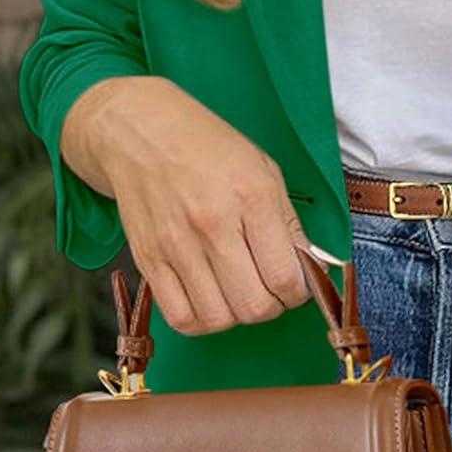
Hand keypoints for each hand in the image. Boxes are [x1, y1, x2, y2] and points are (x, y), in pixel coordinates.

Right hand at [60, 75, 344, 334]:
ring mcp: (176, 244)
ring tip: (240, 293)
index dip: (300, 293)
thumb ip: (290, 224)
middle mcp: (212, 224)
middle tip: (271, 290)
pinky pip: (181, 317)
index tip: (297, 284)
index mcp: (250, 197)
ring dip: (238, 316)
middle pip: (255, 306)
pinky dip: (202, 321)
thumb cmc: (208, 147)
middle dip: (273, 307)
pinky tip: (211, 300)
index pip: (286, 277)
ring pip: (219, 318)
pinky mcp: (147, 259)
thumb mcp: (264, 170)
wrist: (138, 130)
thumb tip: (312, 269)